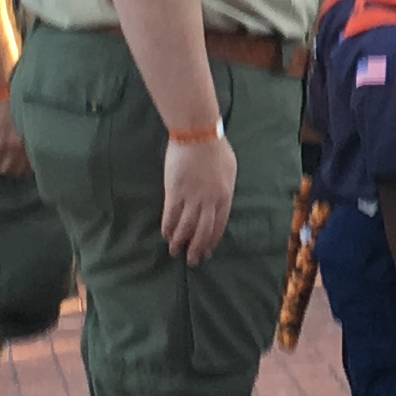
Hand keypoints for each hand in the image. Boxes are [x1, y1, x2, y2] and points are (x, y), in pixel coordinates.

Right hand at [0, 93, 29, 176]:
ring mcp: (12, 147)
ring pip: (5, 169)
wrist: (0, 93)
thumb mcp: (24, 123)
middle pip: (19, 171)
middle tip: (4, 165)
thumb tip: (24, 151)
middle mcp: (25, 147)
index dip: (25, 170)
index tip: (19, 168)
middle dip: (10, 170)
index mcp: (32, 141)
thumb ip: (25, 138)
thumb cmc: (13, 105)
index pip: (33, 165)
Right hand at [160, 132, 236, 262]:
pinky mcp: (174, 192)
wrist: (198, 134)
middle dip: (196, 249)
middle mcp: (209, 202)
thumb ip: (225, 189)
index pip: (218, 226)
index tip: (207, 252)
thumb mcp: (230, 171)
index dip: (211, 242)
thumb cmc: (216, 149)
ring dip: (179, 242)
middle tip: (191, 261)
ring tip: (175, 252)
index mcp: (225, 197)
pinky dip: (168, 228)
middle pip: (202, 232)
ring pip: (185, 227)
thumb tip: (220, 202)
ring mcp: (191, 198)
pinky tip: (165, 235)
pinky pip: (171, 216)